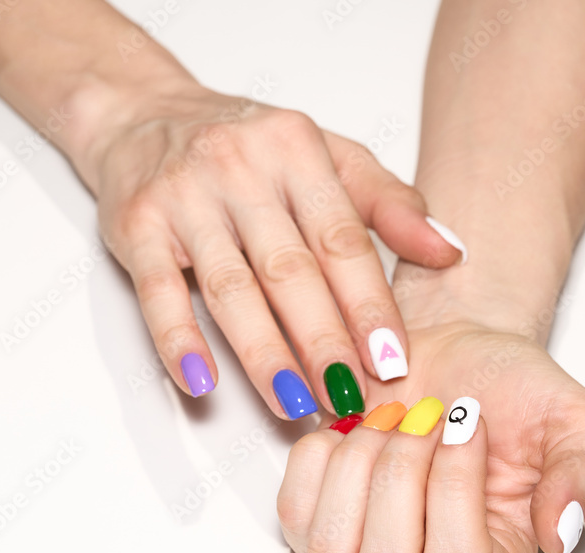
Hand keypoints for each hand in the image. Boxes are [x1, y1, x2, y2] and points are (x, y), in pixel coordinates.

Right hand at [72, 79, 463, 417]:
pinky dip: (178, 340)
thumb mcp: (324, 154)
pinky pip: (157, 292)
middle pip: (289, 270)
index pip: (341, 239)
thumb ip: (387, 202)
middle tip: (349, 397)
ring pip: (231, 288)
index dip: (368, 304)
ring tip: (294, 404)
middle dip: (323, 341)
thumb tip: (448, 252)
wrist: (144, 115)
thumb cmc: (244, 145)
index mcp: (296, 149)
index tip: (391, 360)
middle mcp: (239, 168)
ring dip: (264, 354)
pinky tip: (200, 382)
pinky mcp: (135, 226)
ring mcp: (183, 197)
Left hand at [276, 320, 584, 552]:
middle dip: (400, 470)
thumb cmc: (508, 389)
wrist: (452, 354)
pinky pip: (294, 513)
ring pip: (334, 549)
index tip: (463, 422)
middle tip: (423, 416)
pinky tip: (351, 429)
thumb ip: (581, 476)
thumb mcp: (575, 420)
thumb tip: (561, 535)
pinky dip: (318, 457)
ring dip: (358, 464)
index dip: (453, 486)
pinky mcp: (318, 522)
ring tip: (388, 422)